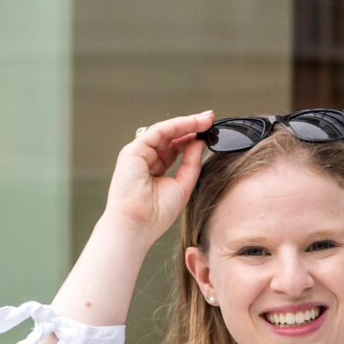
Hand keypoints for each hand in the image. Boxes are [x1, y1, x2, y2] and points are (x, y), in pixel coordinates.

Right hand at [104, 113, 212, 242]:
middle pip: (170, 136)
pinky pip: (158, 132)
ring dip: (187, 123)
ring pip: (165, 131)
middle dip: (191, 126)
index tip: (210, 132)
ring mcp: (137, 153)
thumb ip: (191, 163)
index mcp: (155, 169)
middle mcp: (145, 159)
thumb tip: (199, 142)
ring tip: (206, 119)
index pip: (174, 148)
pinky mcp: (132, 150)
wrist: (136, 225)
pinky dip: (177, 126)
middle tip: (211, 118)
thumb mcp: (182, 185)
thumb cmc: (156, 214)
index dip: (192, 139)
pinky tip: (193, 124)